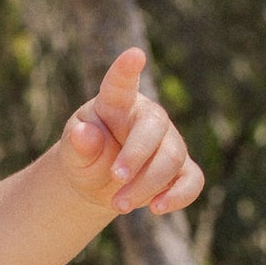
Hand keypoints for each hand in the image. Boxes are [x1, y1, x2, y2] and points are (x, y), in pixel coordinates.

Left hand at [62, 49, 203, 216]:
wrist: (100, 182)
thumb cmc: (87, 157)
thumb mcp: (73, 152)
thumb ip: (77, 144)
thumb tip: (83, 134)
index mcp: (117, 104)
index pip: (120, 84)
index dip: (126, 70)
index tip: (133, 55)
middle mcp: (148, 118)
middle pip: (154, 131)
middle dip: (136, 157)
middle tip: (115, 178)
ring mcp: (169, 142)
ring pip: (171, 160)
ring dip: (146, 185)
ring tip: (118, 205)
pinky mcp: (181, 170)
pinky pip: (191, 181)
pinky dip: (178, 196)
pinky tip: (156, 208)